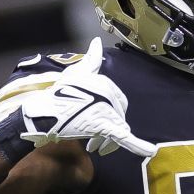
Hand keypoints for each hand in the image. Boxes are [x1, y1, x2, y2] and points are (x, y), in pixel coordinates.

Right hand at [13, 38, 156, 156]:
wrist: (44, 111)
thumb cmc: (60, 92)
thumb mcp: (77, 72)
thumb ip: (92, 59)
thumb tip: (97, 42)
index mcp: (106, 84)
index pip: (118, 101)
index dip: (110, 112)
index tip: (97, 119)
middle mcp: (109, 95)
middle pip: (118, 116)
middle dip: (107, 126)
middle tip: (93, 137)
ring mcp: (107, 110)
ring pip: (117, 128)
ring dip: (106, 140)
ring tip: (94, 145)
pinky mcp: (105, 126)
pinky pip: (124, 136)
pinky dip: (137, 145)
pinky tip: (148, 151)